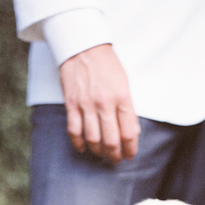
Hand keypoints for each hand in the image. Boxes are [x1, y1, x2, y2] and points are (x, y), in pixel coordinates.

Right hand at [59, 44, 139, 162]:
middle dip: (115, 155)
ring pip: (93, 140)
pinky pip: (74, 131)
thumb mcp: (125, 84)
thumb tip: (132, 133)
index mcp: (122, 98)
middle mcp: (104, 103)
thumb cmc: (107, 65)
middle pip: (111, 141)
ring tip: (102, 154)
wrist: (82, 45)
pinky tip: (83, 148)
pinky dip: (79, 143)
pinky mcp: (71, 103)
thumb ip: (129, 110)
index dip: (130, 149)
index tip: (129, 155)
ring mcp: (86, 104)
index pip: (129, 133)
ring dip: (98, 152)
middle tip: (116, 159)